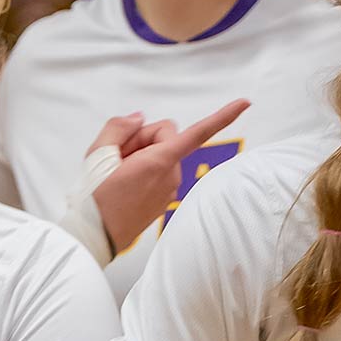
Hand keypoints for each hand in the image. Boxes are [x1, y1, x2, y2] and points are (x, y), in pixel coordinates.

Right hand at [91, 98, 247, 252]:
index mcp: (159, 162)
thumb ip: (120, 126)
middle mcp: (172, 176)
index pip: (197, 134)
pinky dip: (143, 169)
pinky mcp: (163, 199)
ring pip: (161, 153)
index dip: (222, 117)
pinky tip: (123, 181)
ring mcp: (169, 190)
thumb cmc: (95, 197)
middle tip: (117, 155)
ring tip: (116, 171)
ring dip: (141, 154)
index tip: (246, 103)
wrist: (94, 237)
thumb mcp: (97, 153)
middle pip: (165, 136)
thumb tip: (139, 118)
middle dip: (143, 138)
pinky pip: (158, 171)